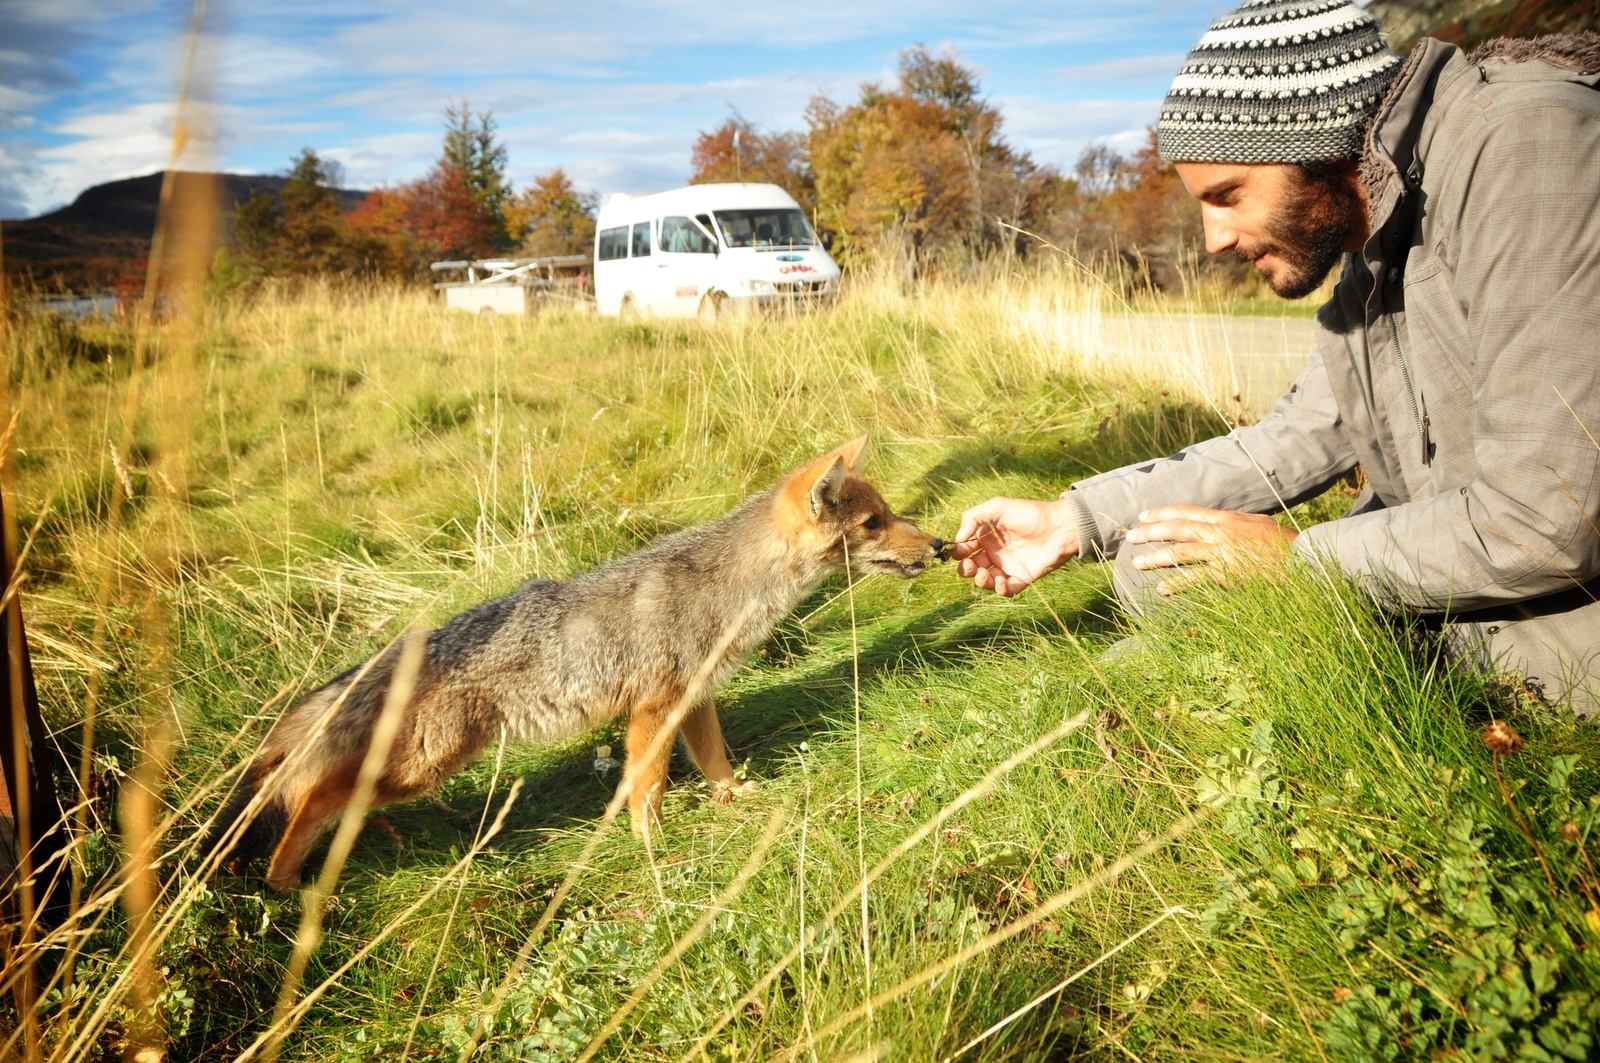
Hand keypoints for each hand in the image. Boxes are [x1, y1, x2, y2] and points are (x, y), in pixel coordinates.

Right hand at [951, 497, 1080, 596]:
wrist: (1059, 526)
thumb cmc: (1029, 513)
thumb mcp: (997, 507)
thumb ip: (973, 517)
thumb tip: (958, 539)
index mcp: (986, 537)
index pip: (965, 549)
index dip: (958, 552)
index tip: (957, 551)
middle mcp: (994, 553)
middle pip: (971, 568)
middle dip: (965, 569)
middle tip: (970, 565)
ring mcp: (1007, 567)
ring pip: (985, 581)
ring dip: (980, 581)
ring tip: (984, 574)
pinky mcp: (1022, 578)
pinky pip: (1006, 590)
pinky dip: (999, 589)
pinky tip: (1000, 580)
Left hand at [1126, 505, 1297, 594]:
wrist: (1304, 561)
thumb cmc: (1285, 545)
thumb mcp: (1258, 525)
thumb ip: (1236, 523)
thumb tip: (1221, 521)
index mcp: (1227, 518)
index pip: (1188, 511)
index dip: (1163, 512)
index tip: (1143, 514)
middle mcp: (1222, 532)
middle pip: (1178, 528)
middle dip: (1151, 531)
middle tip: (1130, 536)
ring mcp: (1224, 552)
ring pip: (1182, 552)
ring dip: (1157, 557)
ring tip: (1137, 563)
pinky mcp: (1229, 573)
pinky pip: (1196, 578)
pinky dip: (1178, 583)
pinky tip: (1163, 590)